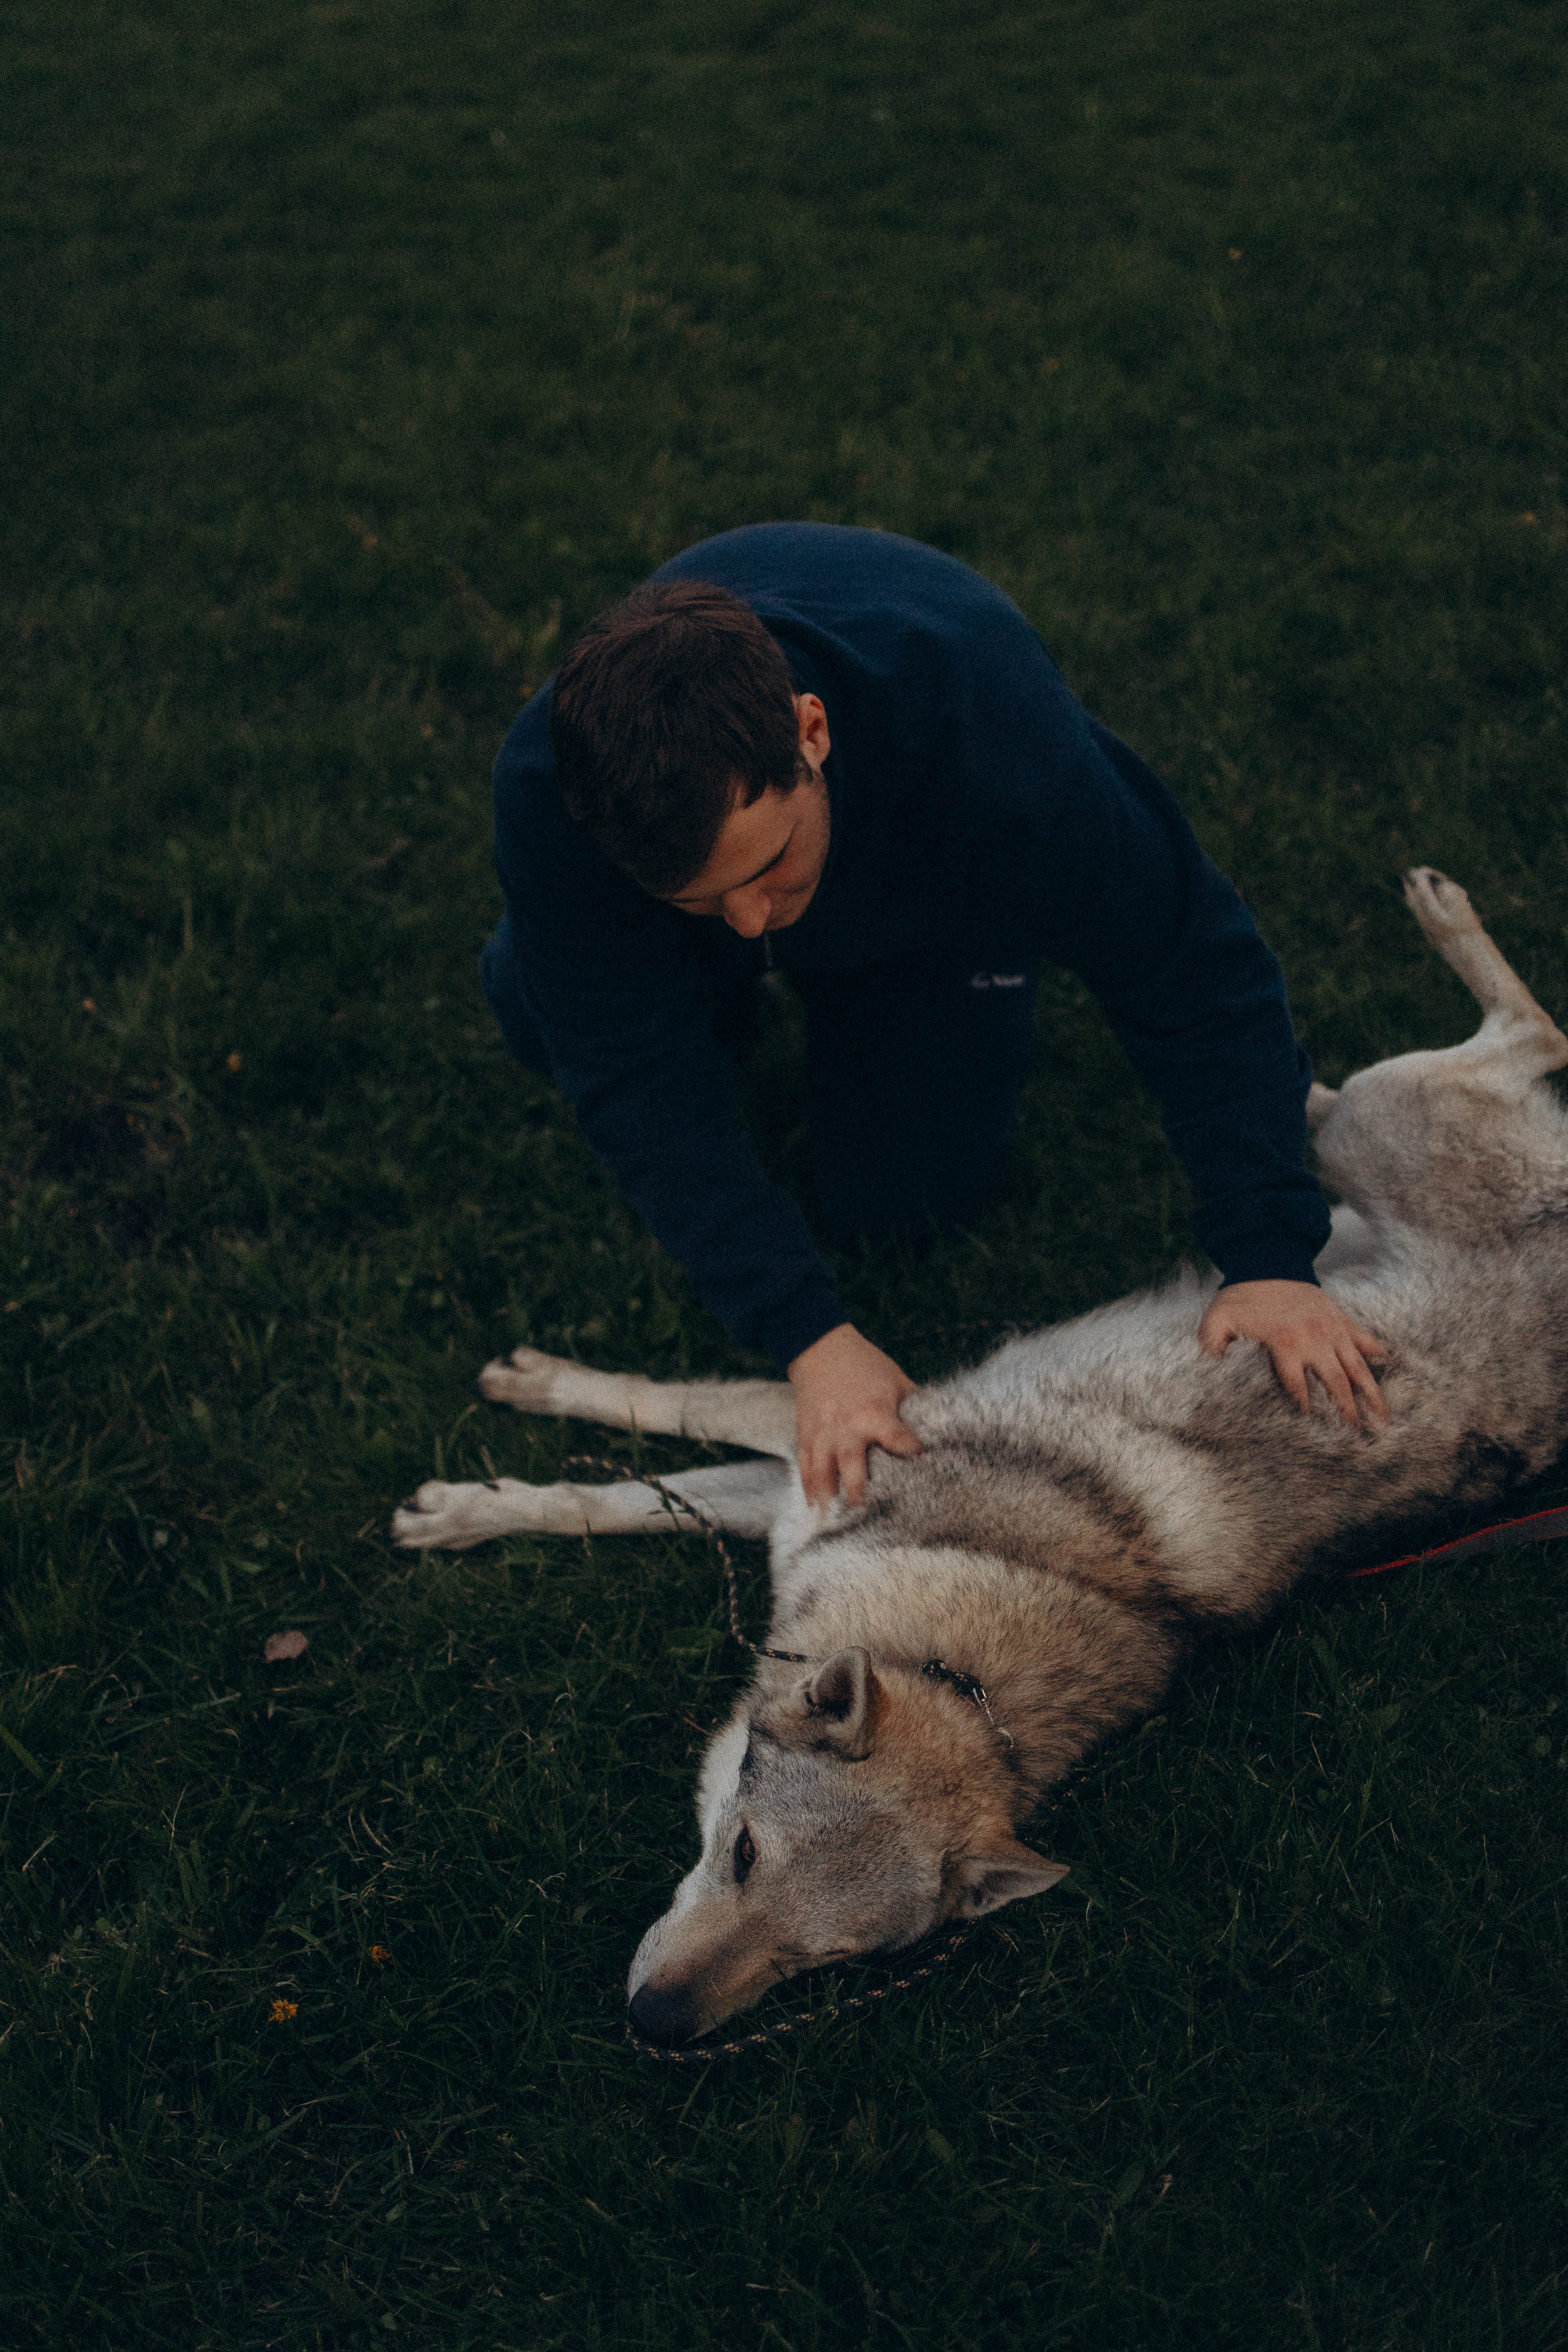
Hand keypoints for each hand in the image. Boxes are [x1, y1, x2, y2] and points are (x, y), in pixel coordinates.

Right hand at [787, 1323, 921, 1506]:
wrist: (821, 1349)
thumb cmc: (866, 1364)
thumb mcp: (896, 1379)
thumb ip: (915, 1406)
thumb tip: (945, 1427)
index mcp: (874, 1413)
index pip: (898, 1441)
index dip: (912, 1455)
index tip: (921, 1465)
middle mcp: (846, 1428)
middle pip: (853, 1470)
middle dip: (861, 1494)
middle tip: (872, 1514)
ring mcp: (823, 1434)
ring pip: (823, 1475)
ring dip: (831, 1499)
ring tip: (841, 1522)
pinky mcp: (806, 1436)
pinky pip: (805, 1468)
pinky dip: (810, 1489)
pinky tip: (816, 1508)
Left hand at [1199, 1279, 1389, 1428]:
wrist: (1268, 1260)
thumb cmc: (1241, 1296)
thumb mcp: (1218, 1320)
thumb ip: (1211, 1346)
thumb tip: (1209, 1372)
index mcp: (1285, 1345)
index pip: (1298, 1389)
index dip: (1307, 1413)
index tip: (1317, 1436)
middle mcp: (1314, 1340)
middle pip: (1336, 1384)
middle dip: (1348, 1412)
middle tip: (1359, 1437)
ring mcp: (1332, 1329)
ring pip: (1357, 1367)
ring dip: (1371, 1392)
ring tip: (1384, 1418)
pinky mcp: (1341, 1318)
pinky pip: (1364, 1337)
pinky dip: (1377, 1351)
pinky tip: (1391, 1365)